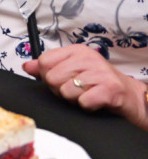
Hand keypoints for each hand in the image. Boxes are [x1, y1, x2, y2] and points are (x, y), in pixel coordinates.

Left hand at [22, 44, 147, 128]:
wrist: (131, 97)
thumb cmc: (98, 84)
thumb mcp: (72, 71)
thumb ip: (48, 68)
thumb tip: (27, 66)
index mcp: (76, 51)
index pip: (44, 61)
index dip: (48, 76)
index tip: (62, 80)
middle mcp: (88, 58)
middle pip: (52, 78)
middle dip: (61, 90)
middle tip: (77, 91)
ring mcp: (100, 72)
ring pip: (66, 91)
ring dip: (75, 99)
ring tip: (87, 95)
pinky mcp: (110, 89)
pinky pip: (83, 102)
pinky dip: (87, 106)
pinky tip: (95, 102)